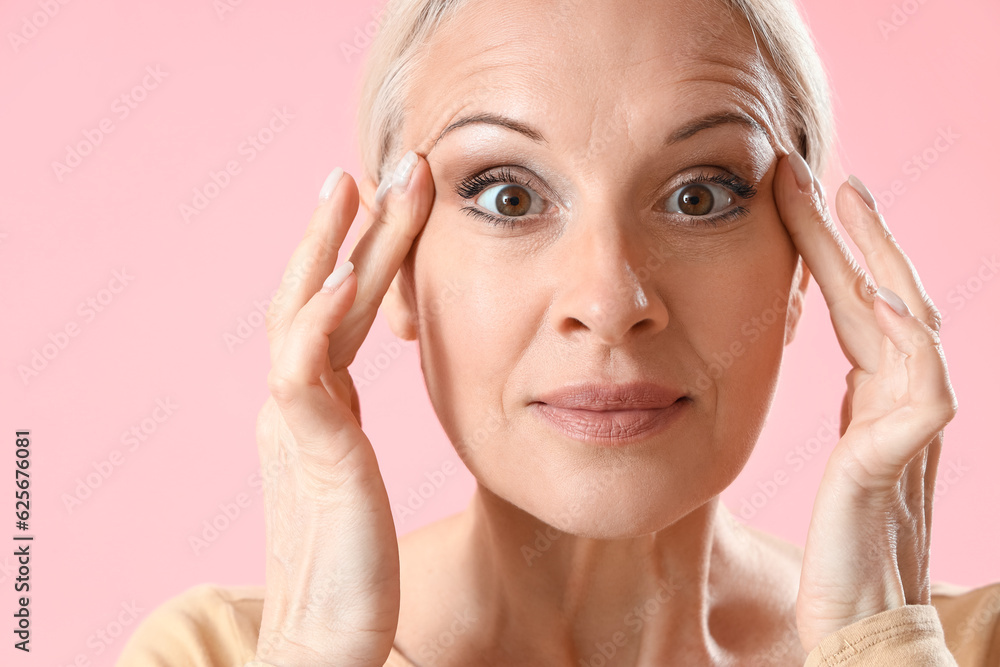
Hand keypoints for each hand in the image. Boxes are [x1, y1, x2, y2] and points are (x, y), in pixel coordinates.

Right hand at [254, 150, 433, 665]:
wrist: (323, 642)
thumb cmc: (349, 571)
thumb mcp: (350, 481)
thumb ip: (350, 435)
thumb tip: (367, 411)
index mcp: (316, 409)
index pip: (339, 312)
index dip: (360, 256)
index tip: (389, 204)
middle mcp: (298, 405)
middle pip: (320, 294)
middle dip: (353, 228)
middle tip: (385, 163)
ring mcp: (297, 424)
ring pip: (309, 313)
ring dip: (335, 247)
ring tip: (356, 186)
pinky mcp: (310, 454)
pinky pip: (305, 371)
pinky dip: (317, 318)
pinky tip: (340, 276)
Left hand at [772, 151, 958, 652]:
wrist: (863, 623)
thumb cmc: (847, 551)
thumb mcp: (847, 460)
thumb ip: (854, 413)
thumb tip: (843, 368)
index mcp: (880, 402)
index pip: (861, 309)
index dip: (839, 255)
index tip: (807, 200)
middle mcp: (902, 405)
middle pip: (888, 300)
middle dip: (859, 236)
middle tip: (827, 174)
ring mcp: (908, 431)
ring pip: (905, 325)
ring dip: (876, 261)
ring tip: (847, 203)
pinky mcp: (898, 463)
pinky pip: (917, 388)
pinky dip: (902, 338)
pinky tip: (875, 294)